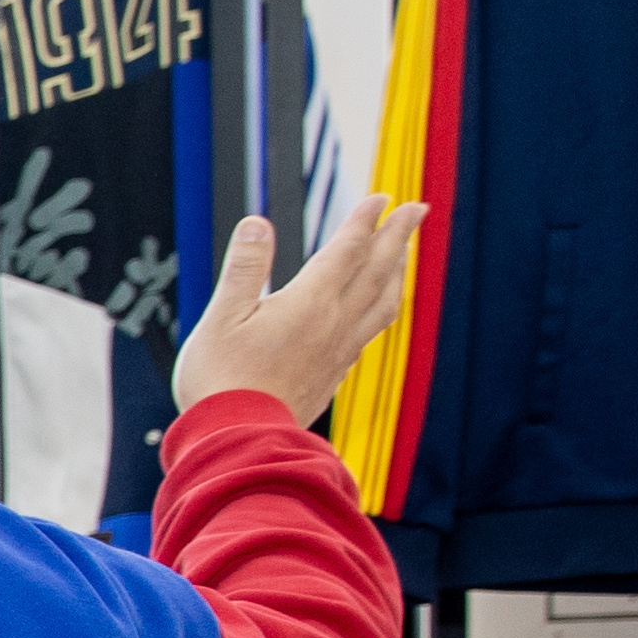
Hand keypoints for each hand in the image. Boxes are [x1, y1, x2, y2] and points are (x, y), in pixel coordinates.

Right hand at [171, 198, 427, 427]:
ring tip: (405, 254)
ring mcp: (340, 351)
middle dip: (398, 236)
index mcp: (309, 304)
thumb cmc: (221, 379)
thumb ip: (244, 268)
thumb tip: (258, 223)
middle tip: (416, 209)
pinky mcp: (335, 374)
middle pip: (377, 271)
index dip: (364, 221)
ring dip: (398, 272)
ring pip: (384, 303)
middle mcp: (334, 324)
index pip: (346, 251)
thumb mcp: (220, 317)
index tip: (381, 198)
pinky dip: (383, 307)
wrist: (239, 438)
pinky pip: (371, 331)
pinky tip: (376, 309)